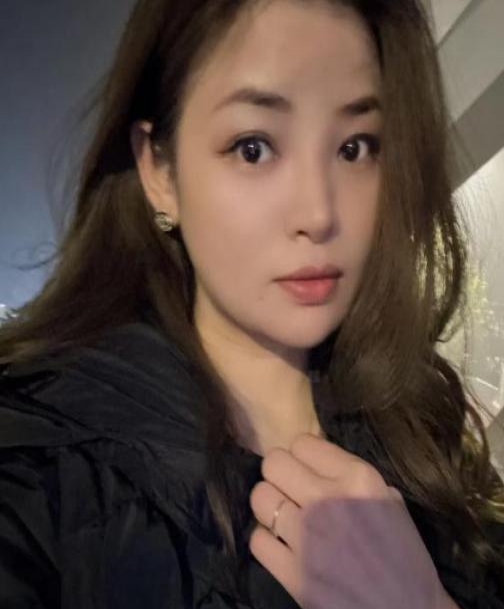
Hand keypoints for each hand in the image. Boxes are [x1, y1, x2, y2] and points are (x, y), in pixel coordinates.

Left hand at [249, 432, 447, 608]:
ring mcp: (305, 536)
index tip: (307, 469)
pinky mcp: (291, 572)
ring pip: (259, 496)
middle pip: (273, 462)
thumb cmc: (404, 556)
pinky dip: (266, 540)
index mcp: (357, 478)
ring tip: (283, 515)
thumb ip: (352, 477)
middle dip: (279, 473)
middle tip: (290, 489)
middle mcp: (326, 499)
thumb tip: (317, 464)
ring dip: (269, 504)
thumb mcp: (388, 501)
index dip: (302, 456)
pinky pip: (256, 539)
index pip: (302, 442)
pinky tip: (282, 545)